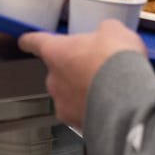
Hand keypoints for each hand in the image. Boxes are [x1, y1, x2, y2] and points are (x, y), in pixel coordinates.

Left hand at [18, 20, 146, 128]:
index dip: (31, 40)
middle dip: (75, 68)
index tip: (25, 41)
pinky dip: (94, 108)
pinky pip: (82, 113)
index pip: (35, 42)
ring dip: (84, 90)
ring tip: (109, 86)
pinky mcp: (77, 123)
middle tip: (98, 64)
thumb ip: (102, 31)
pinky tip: (112, 103)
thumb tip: (106, 35)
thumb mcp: (113, 31)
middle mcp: (53, 79)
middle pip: (58, 71)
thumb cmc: (115, 61)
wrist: (129, 97)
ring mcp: (63, 104)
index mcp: (56, 51)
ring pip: (70, 94)